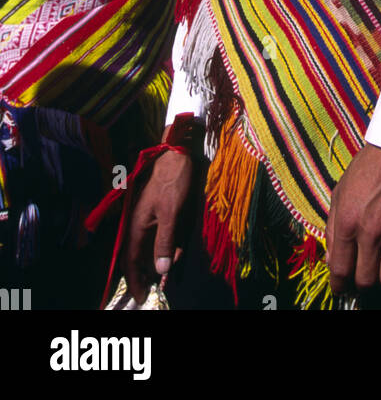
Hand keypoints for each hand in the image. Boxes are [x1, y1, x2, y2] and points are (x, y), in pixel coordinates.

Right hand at [125, 150, 193, 302]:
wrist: (176, 155)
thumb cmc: (173, 182)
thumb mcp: (172, 214)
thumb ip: (165, 242)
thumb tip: (160, 270)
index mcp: (136, 227)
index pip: (131, 262)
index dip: (135, 281)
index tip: (141, 298)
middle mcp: (136, 226)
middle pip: (135, 258)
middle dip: (143, 275)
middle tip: (151, 290)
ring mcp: (145, 219)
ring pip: (145, 249)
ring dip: (153, 263)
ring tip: (162, 278)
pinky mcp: (154, 214)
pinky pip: (154, 238)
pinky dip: (161, 249)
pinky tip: (171, 256)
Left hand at [325, 143, 380, 293]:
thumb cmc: (366, 169)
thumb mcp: (339, 193)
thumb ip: (332, 228)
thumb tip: (331, 259)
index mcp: (346, 222)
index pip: (340, 270)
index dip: (339, 285)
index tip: (341, 287)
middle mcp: (370, 231)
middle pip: (366, 280)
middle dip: (361, 283)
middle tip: (362, 276)